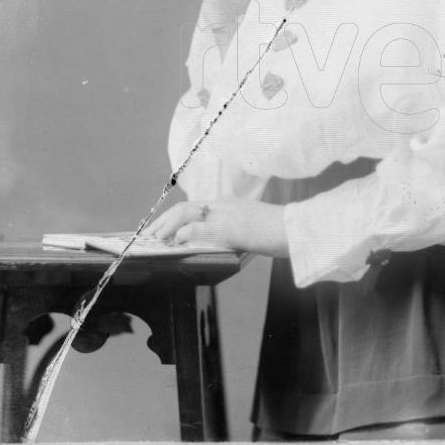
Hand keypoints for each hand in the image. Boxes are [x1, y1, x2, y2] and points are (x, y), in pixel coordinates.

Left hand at [145, 198, 288, 256]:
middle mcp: (223, 205)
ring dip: (167, 226)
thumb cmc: (279, 230)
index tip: (161, 226)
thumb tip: (221, 240)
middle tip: (150, 234)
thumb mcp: (252, 224)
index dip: (173, 215)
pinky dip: (182, 234)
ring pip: (185, 213)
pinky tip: (175, 242)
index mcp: (229, 203)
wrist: (295, 229)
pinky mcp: (227, 229)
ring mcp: (225, 215)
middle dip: (163, 220)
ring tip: (157, 238)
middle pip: (185, 207)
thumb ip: (234, 228)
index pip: (194, 205)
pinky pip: (197, 229)